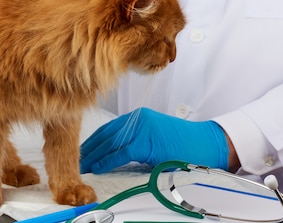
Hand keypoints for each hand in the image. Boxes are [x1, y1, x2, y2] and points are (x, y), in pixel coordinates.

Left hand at [80, 108, 229, 173]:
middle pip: (105, 135)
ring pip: (110, 143)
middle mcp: (137, 119)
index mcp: (138, 116)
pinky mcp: (147, 142)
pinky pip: (121, 153)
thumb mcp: (153, 136)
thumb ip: (134, 140)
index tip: (81, 150)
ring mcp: (142, 129)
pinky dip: (107, 160)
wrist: (207, 143)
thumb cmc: (183, 143)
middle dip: (90, 148)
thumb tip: (112, 153)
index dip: (93, 141)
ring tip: (82, 165)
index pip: (108, 128)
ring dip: (94, 155)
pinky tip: (97, 167)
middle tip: (75, 159)